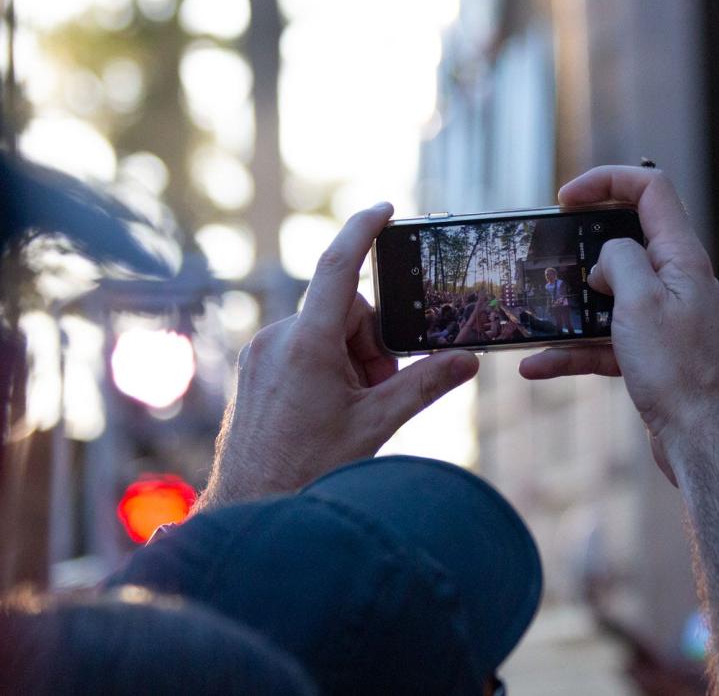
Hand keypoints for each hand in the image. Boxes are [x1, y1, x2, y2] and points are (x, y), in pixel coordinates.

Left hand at [197, 203, 478, 510]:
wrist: (251, 509)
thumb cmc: (308, 470)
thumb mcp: (376, 425)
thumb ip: (424, 385)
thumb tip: (467, 361)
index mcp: (308, 342)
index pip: (340, 266)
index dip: (363, 230)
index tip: (385, 209)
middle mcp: (278, 338)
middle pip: (347, 312)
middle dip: (372, 345)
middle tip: (378, 393)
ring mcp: (262, 354)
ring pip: (326, 333)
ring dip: (351, 361)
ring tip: (352, 411)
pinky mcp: (255, 371)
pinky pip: (303, 350)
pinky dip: (327, 369)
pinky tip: (329, 413)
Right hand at [519, 167, 718, 482]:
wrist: (699, 440)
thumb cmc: (677, 370)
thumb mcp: (639, 301)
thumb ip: (619, 260)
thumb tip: (606, 258)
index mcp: (681, 257)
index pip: (650, 189)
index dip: (607, 181)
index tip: (566, 198)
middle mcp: (677, 281)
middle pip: (626, 240)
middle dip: (583, 245)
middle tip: (549, 251)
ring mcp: (664, 318)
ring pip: (609, 296)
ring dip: (571, 306)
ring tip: (537, 312)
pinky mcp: (651, 353)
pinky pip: (604, 341)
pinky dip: (572, 350)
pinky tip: (536, 366)